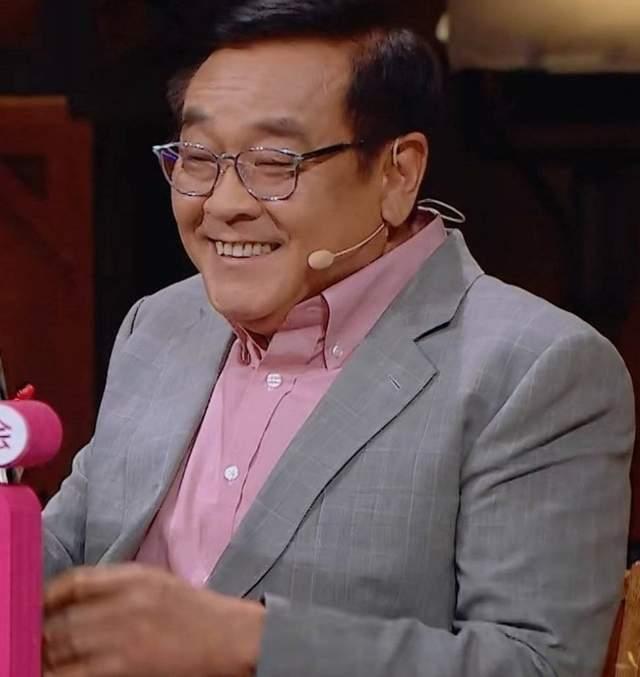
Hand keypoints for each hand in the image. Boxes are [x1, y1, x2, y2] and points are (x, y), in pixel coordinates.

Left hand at [43, 564, 263, 676]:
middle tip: (25, 641)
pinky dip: (57, 675)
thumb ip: (116, 586)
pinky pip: (75, 674)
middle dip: (38, 632)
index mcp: (134, 577)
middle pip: (63, 617)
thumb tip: (71, 600)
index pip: (75, 581)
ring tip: (31, 659)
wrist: (228, 638)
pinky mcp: (125, 667)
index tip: (32, 607)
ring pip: (63, 646)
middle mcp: (125, 603)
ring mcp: (123, 637)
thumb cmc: (193, 611)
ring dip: (41, 655)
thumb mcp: (157, 583)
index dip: (46, 595)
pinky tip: (50, 673)